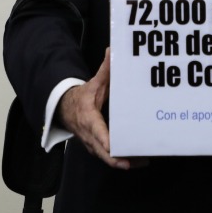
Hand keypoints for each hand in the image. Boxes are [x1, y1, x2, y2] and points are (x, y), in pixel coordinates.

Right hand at [57, 49, 143, 169]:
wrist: (66, 110)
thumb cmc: (83, 98)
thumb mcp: (93, 84)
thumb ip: (104, 70)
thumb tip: (112, 50)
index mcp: (89, 120)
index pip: (97, 133)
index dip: (105, 142)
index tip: (114, 148)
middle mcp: (91, 136)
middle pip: (104, 153)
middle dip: (119, 159)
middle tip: (138, 160)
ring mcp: (94, 146)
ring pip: (108, 159)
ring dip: (125, 161)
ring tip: (145, 160)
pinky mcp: (98, 150)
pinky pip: (111, 159)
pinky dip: (124, 160)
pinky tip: (141, 160)